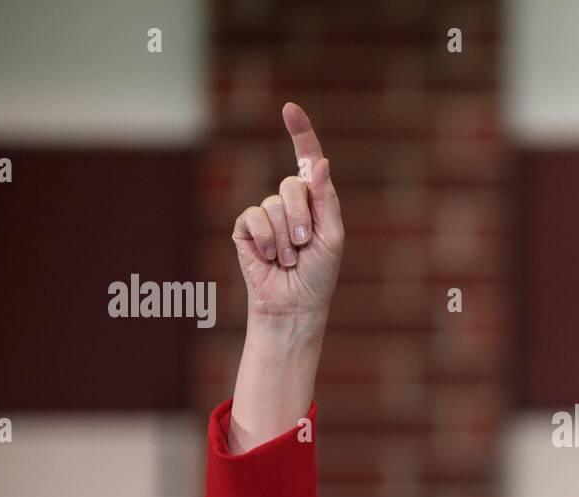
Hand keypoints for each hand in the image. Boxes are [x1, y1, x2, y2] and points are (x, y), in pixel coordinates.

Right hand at [231, 102, 343, 319]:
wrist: (295, 304)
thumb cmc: (319, 274)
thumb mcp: (332, 237)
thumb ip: (326, 199)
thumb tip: (318, 162)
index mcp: (315, 200)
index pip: (306, 159)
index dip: (300, 133)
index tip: (289, 109)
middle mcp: (289, 203)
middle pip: (291, 185)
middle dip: (300, 218)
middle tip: (304, 245)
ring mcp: (266, 214)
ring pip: (273, 205)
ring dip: (285, 238)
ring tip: (289, 259)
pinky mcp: (245, 227)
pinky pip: (254, 218)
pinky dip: (265, 240)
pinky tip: (269, 258)